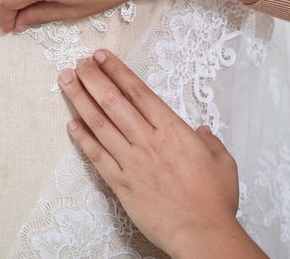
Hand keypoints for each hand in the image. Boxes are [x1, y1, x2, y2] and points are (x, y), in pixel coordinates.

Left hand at [61, 49, 267, 258]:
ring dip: (81, 101)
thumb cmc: (214, 199)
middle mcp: (148, 140)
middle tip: (78, 63)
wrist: (200, 232)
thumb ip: (209, 142)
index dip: (117, 71)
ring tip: (67, 82)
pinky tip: (71, 125)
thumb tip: (201, 133)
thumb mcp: (222, 162)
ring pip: (100, 124)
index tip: (102, 57)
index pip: (138, 92)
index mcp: (173, 129)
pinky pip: (97, 157)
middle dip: (93, 79)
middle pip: (113, 102)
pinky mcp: (121, 184)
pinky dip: (82, 139)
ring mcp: (132, 162)